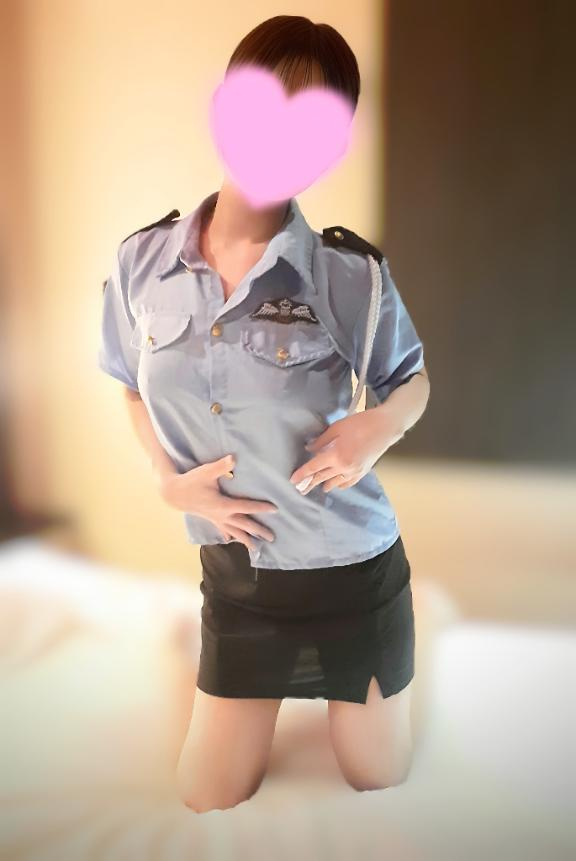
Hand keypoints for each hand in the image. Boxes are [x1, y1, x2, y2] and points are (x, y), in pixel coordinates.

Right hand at [160, 455, 278, 550]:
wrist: (174, 494)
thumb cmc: (191, 481)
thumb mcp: (206, 472)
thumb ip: (221, 466)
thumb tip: (233, 459)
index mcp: (223, 505)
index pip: (246, 507)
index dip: (260, 508)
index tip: (274, 509)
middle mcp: (221, 516)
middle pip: (244, 525)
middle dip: (258, 531)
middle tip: (272, 538)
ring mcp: (216, 519)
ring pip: (234, 532)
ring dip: (246, 539)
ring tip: (256, 548)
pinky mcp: (210, 519)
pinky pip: (223, 530)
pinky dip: (230, 535)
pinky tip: (232, 540)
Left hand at [289, 410, 401, 494]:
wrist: (385, 427)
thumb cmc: (360, 423)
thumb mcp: (337, 428)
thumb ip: (321, 440)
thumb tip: (310, 450)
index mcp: (335, 455)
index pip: (313, 467)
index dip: (302, 474)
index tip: (293, 480)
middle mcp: (343, 467)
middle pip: (322, 477)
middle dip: (310, 483)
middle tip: (301, 489)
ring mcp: (354, 471)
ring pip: (335, 482)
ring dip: (325, 485)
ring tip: (317, 487)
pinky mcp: (363, 472)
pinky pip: (348, 482)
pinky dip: (340, 484)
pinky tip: (337, 485)